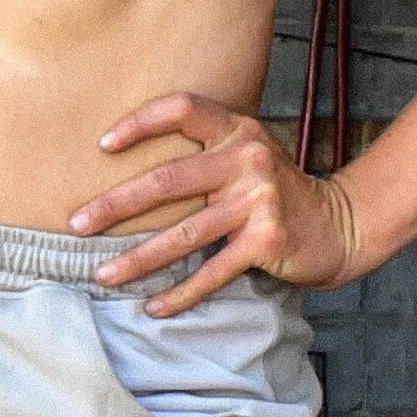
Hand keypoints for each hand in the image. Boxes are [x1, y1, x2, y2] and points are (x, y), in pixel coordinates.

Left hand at [67, 92, 361, 315]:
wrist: (340, 224)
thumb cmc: (277, 191)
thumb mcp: (247, 155)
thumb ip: (204, 153)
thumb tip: (128, 170)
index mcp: (237, 129)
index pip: (182, 108)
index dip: (140, 122)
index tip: (102, 147)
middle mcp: (247, 158)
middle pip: (167, 180)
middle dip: (115, 205)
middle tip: (76, 224)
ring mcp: (259, 200)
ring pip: (184, 233)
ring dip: (138, 260)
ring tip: (102, 275)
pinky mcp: (268, 240)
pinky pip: (213, 272)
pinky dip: (181, 294)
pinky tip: (154, 307)